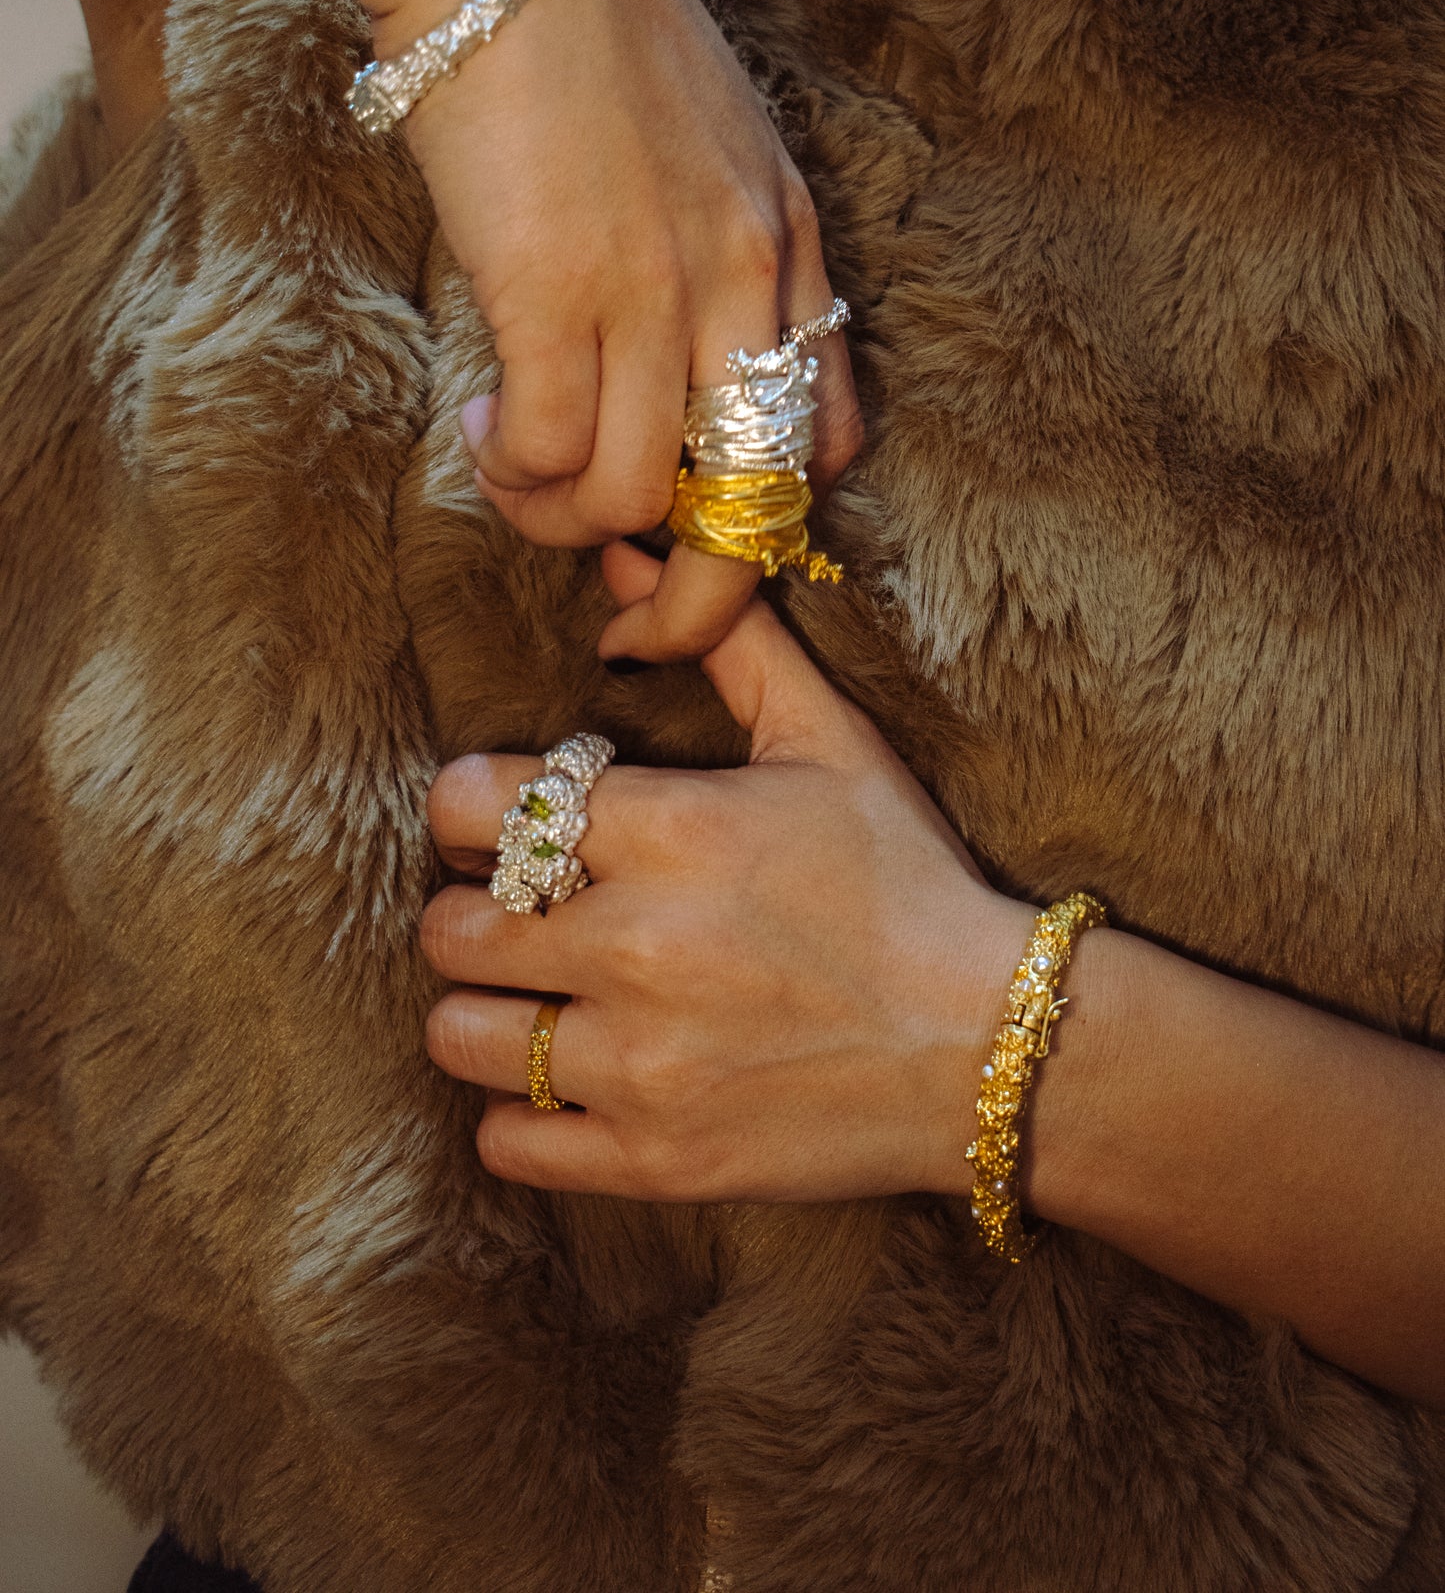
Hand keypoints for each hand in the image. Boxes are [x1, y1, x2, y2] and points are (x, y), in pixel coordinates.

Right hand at [392, 0, 861, 666]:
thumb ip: (716, 240)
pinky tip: (485, 428)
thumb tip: (660, 350)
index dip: (769, 512)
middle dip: (701, 605)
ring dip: (569, 523)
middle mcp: (748, 283)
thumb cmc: (588, 24)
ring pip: (640, 502)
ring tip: (517, 471)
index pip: (831, 433)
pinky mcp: (561, 295)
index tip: (697, 527)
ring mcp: (661, 294)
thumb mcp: (709, 130)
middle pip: (759, 510)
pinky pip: (554, 458)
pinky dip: (514, 476)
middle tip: (634, 629)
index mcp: (794, 243)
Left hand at [420, 543, 1028, 1202]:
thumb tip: (624, 555)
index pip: (472, 805)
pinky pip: (507, 1142)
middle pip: (449, 927)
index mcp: (672, 832)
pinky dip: (520, 1113)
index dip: (473, 805)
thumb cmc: (906, 880)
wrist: (990, 1045)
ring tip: (538, 995)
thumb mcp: (826, 741)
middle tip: (527, 911)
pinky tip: (569, 1076)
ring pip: (459, 1035)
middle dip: (475, 911)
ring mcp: (643, 1065)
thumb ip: (724, 643)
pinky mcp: (656, 1159)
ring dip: (484, 1011)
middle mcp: (639, 948)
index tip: (507, 820)